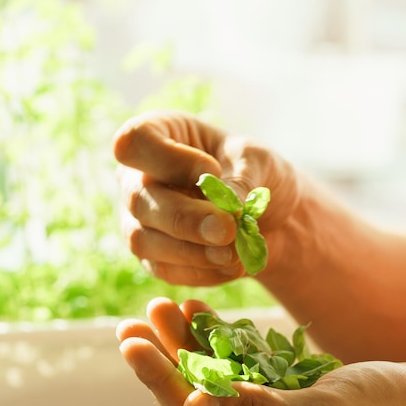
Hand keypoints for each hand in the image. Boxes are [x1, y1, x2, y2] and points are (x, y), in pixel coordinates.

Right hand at [113, 110, 298, 284]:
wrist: (271, 212)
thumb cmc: (256, 171)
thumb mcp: (258, 162)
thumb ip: (240, 181)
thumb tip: (225, 211)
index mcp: (157, 133)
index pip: (133, 142)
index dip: (168, 160)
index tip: (211, 170)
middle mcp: (135, 176)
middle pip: (139, 198)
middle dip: (185, 218)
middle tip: (229, 229)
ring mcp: (138, 219)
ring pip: (143, 240)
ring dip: (191, 251)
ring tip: (235, 253)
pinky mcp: (153, 256)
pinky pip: (164, 269)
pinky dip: (200, 271)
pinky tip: (233, 266)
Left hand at [117, 298, 405, 405]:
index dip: (160, 381)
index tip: (131, 345)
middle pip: (198, 398)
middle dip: (164, 359)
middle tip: (133, 322)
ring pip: (215, 378)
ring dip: (187, 344)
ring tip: (162, 308)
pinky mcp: (282, 392)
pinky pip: (241, 365)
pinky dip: (221, 339)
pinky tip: (202, 315)